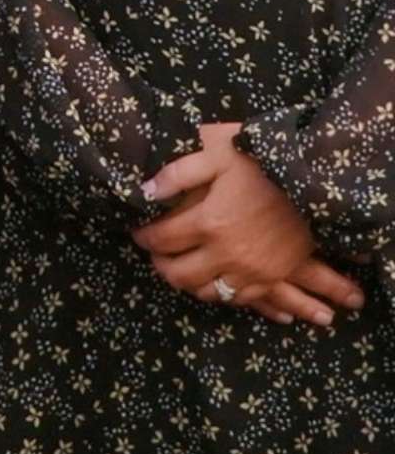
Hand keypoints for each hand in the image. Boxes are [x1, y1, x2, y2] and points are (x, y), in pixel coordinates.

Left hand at [134, 123, 363, 325]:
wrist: (314, 182)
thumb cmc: (260, 163)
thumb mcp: (214, 155)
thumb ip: (176, 173)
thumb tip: (146, 192)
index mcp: (208, 223)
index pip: (162, 240)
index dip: (145, 238)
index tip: (139, 233)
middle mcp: (226, 253)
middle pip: (180, 274)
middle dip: (161, 265)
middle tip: (156, 255)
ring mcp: (252, 270)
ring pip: (208, 292)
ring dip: (189, 283)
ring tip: (181, 268)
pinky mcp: (273, 277)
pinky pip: (240, 298)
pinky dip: (221, 293)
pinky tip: (213, 280)